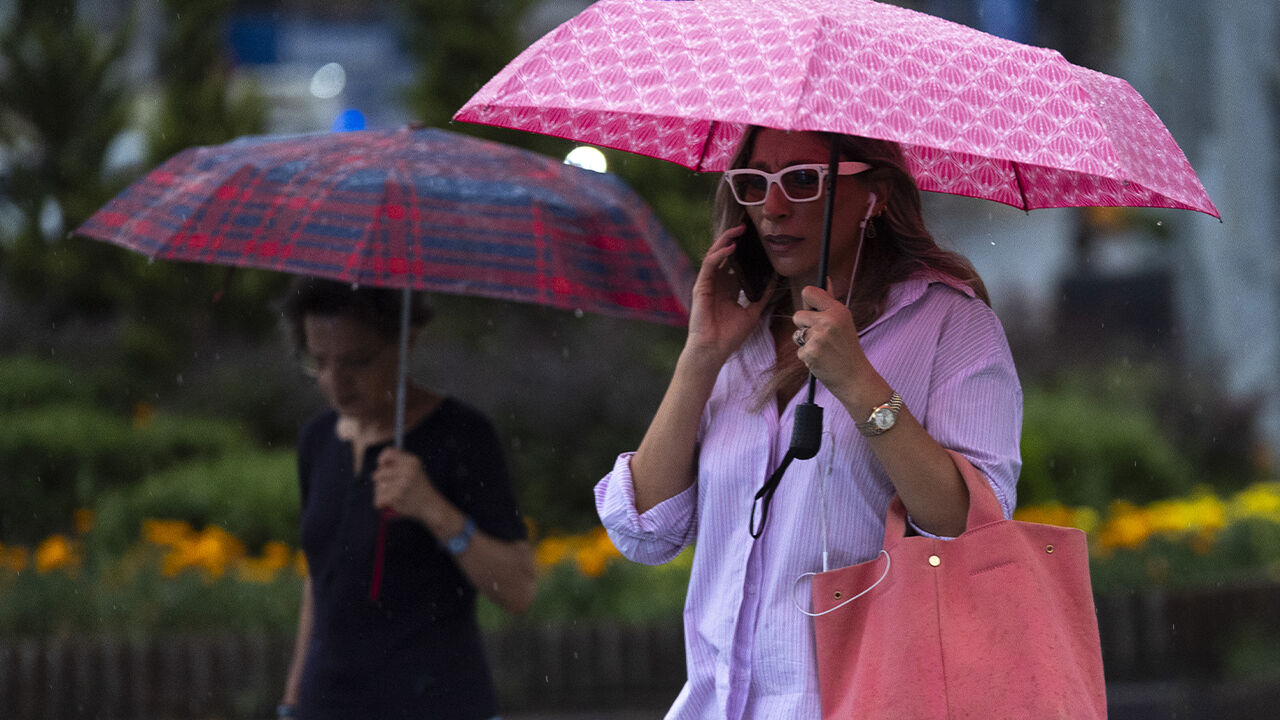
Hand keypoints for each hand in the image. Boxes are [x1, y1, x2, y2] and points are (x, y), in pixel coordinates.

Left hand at [372, 447, 445, 525]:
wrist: (430, 505)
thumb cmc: (419, 487)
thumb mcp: (414, 469)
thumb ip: (398, 463)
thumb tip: (380, 463)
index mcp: (411, 461)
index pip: (389, 453)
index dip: (381, 459)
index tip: (382, 466)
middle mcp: (407, 470)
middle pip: (379, 472)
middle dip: (380, 480)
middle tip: (389, 486)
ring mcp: (402, 483)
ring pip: (378, 486)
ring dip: (381, 493)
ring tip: (392, 496)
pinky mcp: (397, 496)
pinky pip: (378, 497)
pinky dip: (380, 502)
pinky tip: (388, 503)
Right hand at [685, 225, 774, 365]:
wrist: (714, 351)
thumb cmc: (730, 336)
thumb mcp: (753, 313)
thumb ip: (762, 297)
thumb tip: (774, 281)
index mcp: (728, 289)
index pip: (734, 263)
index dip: (743, 249)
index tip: (755, 237)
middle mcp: (717, 284)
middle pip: (724, 254)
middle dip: (734, 239)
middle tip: (746, 226)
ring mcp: (708, 284)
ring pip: (715, 255)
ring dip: (726, 240)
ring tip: (738, 230)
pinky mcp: (701, 287)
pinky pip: (709, 265)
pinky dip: (719, 254)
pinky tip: (731, 247)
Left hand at [792, 284, 877, 401]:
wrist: (855, 378)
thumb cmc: (847, 349)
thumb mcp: (844, 322)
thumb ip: (830, 301)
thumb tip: (825, 278)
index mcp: (838, 310)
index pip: (809, 291)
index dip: (806, 301)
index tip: (811, 310)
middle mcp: (828, 321)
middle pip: (797, 315)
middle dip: (804, 327)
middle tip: (821, 337)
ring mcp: (818, 337)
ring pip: (796, 334)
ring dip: (805, 343)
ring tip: (823, 350)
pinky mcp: (810, 352)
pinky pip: (799, 350)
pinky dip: (807, 357)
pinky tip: (822, 361)